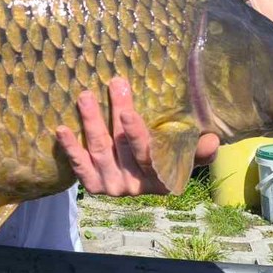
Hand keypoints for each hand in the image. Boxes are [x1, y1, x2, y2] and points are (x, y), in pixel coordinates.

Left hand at [55, 77, 219, 196]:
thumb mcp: (186, 156)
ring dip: (91, 122)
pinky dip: (70, 149)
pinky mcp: (93, 187)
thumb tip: (211, 141)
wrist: (142, 181)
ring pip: (99, 151)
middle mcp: (134, 187)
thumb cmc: (168, 160)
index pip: (146, 155)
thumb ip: (198, 151)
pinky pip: (79, 167)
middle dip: (115, 112)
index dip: (136, 134)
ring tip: (86, 96)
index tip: (127, 111)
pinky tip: (61, 129)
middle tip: (113, 85)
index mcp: (160, 180)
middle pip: (121, 146)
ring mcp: (112, 187)